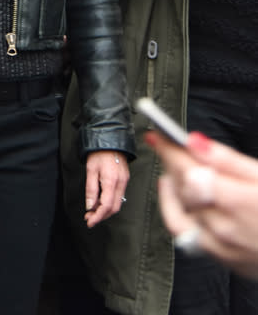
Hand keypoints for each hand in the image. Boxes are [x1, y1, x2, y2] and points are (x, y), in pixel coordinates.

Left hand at [84, 150, 129, 227]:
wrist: (110, 138)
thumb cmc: (98, 152)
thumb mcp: (90, 169)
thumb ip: (91, 189)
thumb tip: (90, 206)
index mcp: (111, 181)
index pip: (106, 206)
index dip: (98, 216)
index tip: (89, 222)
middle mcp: (121, 183)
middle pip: (114, 208)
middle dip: (102, 216)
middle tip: (89, 218)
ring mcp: (125, 181)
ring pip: (118, 203)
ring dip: (106, 211)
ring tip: (93, 211)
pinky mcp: (125, 179)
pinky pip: (119, 196)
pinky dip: (110, 203)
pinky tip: (101, 202)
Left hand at [148, 130, 257, 277]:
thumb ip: (228, 159)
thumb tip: (195, 141)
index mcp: (237, 201)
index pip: (187, 169)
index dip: (169, 148)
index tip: (158, 134)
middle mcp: (225, 228)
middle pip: (182, 190)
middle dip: (172, 164)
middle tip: (171, 146)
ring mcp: (223, 248)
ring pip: (180, 214)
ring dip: (172, 189)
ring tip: (175, 172)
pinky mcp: (226, 260)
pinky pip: (189, 236)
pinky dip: (181, 214)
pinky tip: (186, 201)